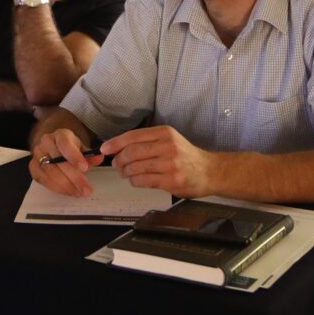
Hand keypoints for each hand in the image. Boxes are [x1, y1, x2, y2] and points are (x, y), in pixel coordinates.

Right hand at [30, 126, 95, 196]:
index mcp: (60, 135)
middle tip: (86, 189)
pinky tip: (67, 192)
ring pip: (49, 172)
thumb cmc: (70, 148)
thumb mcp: (82, 148)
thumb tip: (99, 158)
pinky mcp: (33, 167)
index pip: (65, 144)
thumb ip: (90, 155)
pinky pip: (42, 179)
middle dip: (74, 178)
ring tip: (78, 193)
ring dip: (65, 186)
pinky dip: (55, 188)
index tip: (85, 168)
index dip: (74, 157)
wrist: (54, 146)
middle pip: (58, 161)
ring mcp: (37, 154)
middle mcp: (46, 143)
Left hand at [100, 125, 216, 196]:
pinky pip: (143, 180)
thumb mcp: (169, 140)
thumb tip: (118, 147)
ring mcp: (170, 164)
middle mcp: (167, 146)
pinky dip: (134, 181)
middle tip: (116, 164)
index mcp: (164, 133)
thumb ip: (148, 141)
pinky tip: (135, 180)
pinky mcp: (171, 180)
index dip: (115, 143)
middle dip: (119, 160)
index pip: (133, 136)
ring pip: (135, 167)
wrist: (209, 171)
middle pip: (132, 152)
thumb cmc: (186, 156)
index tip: (104, 149)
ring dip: (125, 172)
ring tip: (125, 173)